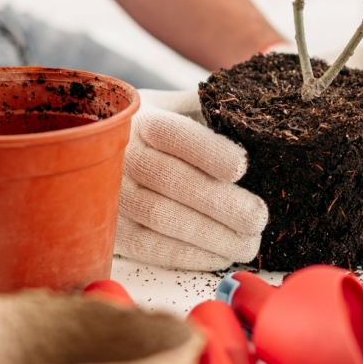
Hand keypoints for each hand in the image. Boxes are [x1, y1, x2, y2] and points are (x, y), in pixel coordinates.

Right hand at [115, 90, 267, 270]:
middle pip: (169, 179)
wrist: (104, 153)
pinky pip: (147, 246)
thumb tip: (258, 126)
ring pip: (159, 216)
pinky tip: (220, 255)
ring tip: (247, 243)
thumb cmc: (162, 131)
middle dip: (219, 202)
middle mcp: (122, 154)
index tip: (242, 167)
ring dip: (209, 235)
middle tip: (258, 217)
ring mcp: (111, 193)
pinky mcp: (112, 227)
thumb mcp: (181, 108)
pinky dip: (188, 254)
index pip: (174, 133)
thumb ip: (213, 111)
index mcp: (143, 118)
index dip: (208, 151)